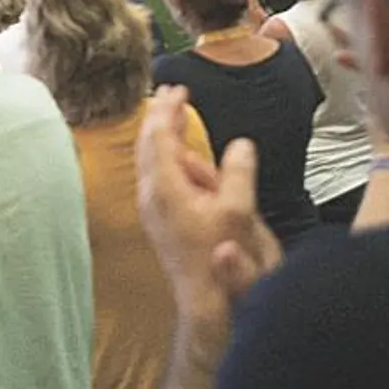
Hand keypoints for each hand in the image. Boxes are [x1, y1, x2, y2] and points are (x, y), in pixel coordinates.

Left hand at [136, 87, 280, 353]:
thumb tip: (241, 145)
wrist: (203, 300)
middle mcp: (150, 193)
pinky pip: (156, 173)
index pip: (160, 135)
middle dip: (159, 115)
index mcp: (164, 185)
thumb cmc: (218, 258)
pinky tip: (178, 156)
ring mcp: (151, 207)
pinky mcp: (158, 218)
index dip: (169, 108)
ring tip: (173, 116)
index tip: (178, 87)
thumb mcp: (237, 210)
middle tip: (171, 94)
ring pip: (149, 159)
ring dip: (161, 134)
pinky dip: (164, 154)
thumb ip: (237, 173)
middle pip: (148, 143)